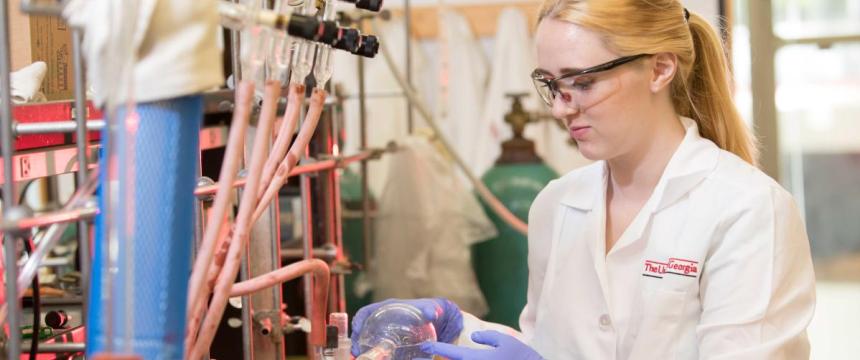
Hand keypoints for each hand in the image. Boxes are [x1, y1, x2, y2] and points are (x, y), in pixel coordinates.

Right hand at [350, 298, 462, 355]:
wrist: (437, 321)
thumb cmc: (429, 311)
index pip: (366, 311)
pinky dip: (373, 354)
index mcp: (386, 308)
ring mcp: (384, 331)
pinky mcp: (389, 341)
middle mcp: (382, 319)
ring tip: (360, 357)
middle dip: (356, 339)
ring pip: (366, 339)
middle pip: (362, 328)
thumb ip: (430, 310)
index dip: (358, 320)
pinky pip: (377, 347)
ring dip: (361, 348)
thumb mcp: (430, 309)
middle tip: (357, 351)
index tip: (357, 330)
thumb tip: (431, 314)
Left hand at [420, 330, 542, 359]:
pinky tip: (464, 359)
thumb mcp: (505, 341)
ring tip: (447, 355)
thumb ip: (487, 337)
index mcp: (476, 359)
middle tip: (433, 352)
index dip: (436, 348)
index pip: (450, 352)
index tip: (424, 345)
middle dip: (443, 358)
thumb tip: (474, 337)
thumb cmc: (521, 357)